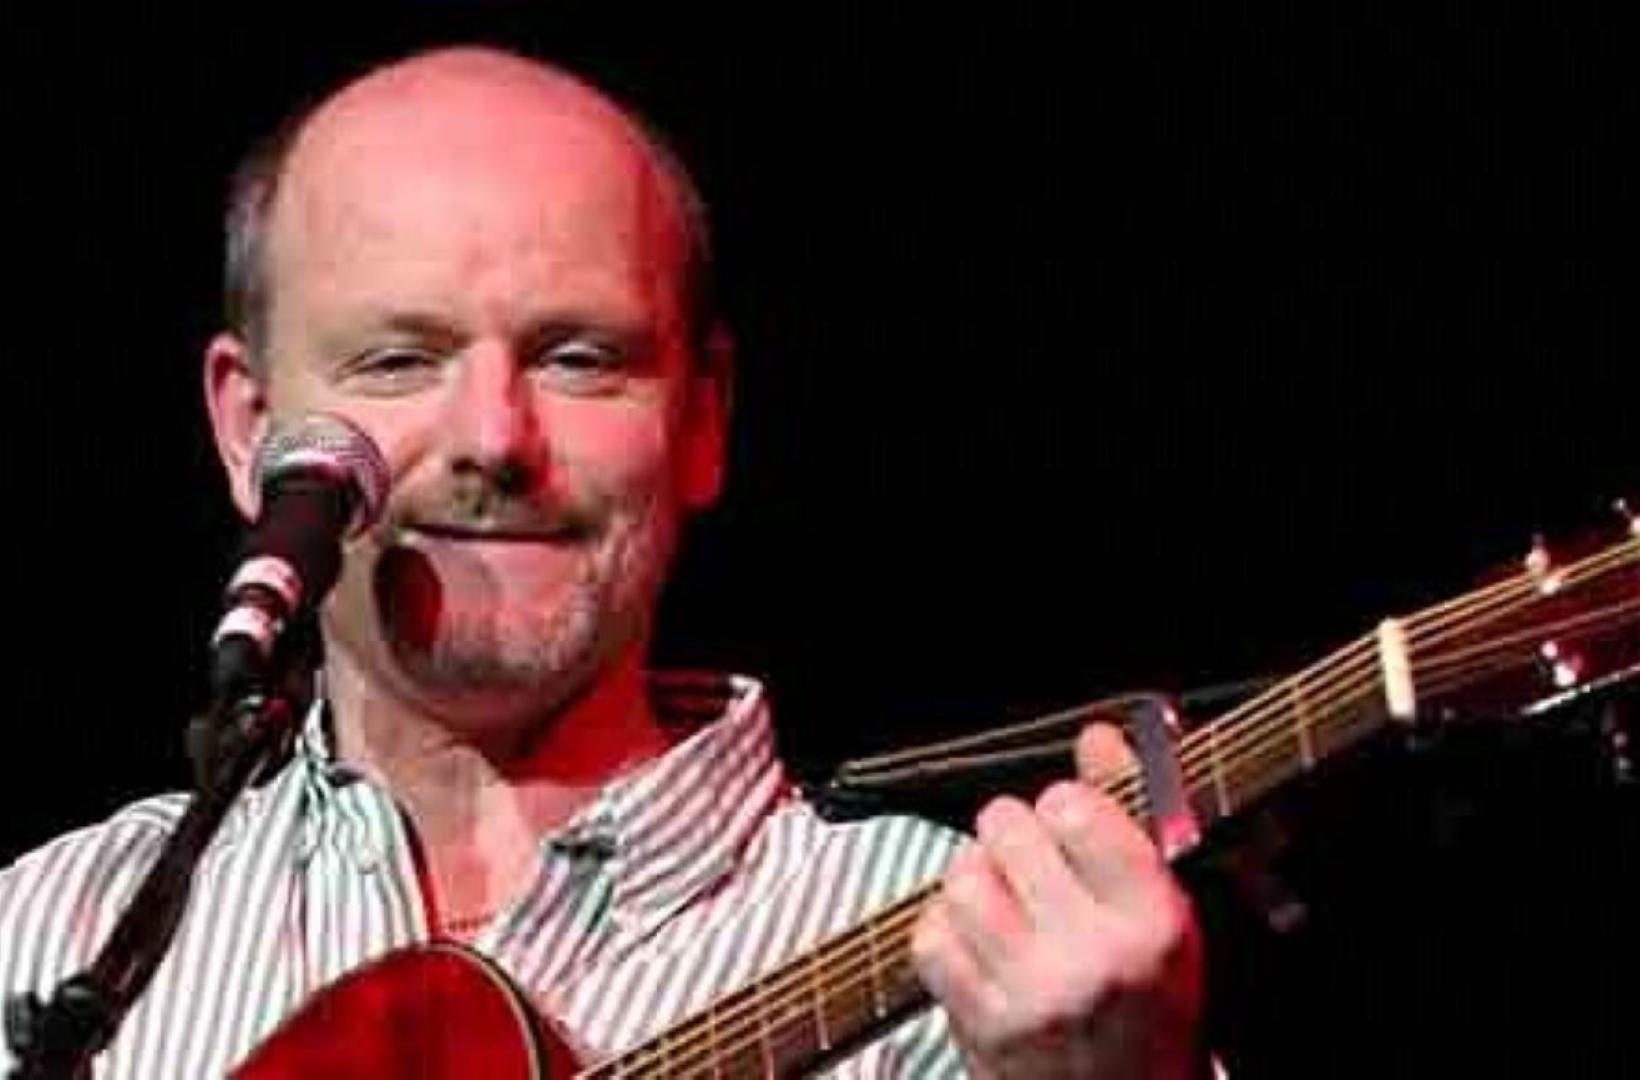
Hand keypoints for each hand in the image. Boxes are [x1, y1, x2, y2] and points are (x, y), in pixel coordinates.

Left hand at [910, 724, 1203, 1077]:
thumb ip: (1132, 819)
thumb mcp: (1169, 915)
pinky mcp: (982, 1026)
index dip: (1066, 806)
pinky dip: (944, 930)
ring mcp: (1031, 994)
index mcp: (1153, 923)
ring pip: (962, 877)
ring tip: (1003, 902)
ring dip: (975, 878)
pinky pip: (930, 936)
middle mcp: (1091, 958)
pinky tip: (977, 943)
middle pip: (1008, 828)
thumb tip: (1097, 736)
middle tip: (1032, 863)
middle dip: (1014, 833)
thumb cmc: (1153, 1011)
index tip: (1072, 824)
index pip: (1077, 809)